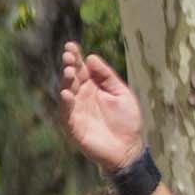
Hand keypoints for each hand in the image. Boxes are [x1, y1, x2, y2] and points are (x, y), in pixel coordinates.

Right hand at [56, 39, 149, 168]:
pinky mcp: (73, 127)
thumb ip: (107, 77)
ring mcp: (76, 111)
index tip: (71, 45)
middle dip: (69, 66)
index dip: (75, 57)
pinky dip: (65, 103)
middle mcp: (81, 97)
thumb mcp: (121, 93)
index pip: (81, 68)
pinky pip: (66, 113)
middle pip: (72, 78)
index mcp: (93, 87)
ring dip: (66, 82)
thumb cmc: (127, 121)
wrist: (128, 148)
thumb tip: (91, 57)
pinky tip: (66, 93)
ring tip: (69, 70)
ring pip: (66, 93)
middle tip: (69, 56)